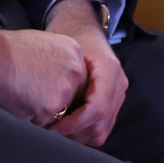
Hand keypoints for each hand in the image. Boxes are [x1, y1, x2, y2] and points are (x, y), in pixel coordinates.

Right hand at [0, 25, 88, 127]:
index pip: (80, 81)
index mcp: (75, 53)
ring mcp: (64, 91)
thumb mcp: (46, 44)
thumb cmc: (11, 49)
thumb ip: (62, 61)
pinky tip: (20, 100)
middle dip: (59, 103)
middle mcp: (75, 72)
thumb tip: (65, 79)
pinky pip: (45, 122)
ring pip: (61, 113)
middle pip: (74, 98)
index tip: (48, 88)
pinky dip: (32, 117)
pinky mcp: (50, 108)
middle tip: (37, 94)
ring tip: (25, 94)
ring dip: (44, 111)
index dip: (64, 89)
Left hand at [43, 0, 127, 146]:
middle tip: (51, 132)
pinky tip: (65, 125)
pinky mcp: (114, 102)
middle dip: (74, 133)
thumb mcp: (63, 51)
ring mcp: (119, 94)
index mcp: (109, 70)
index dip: (73, 123)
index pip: (96, 109)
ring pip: (102, 130)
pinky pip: (102, 127)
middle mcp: (119, 84)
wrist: (82, 27)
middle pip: (100, 124)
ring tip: (56, 129)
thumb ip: (60, 76)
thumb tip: (45, 107)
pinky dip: (83, 132)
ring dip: (78, 135)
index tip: (52, 127)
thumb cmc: (67, 37)